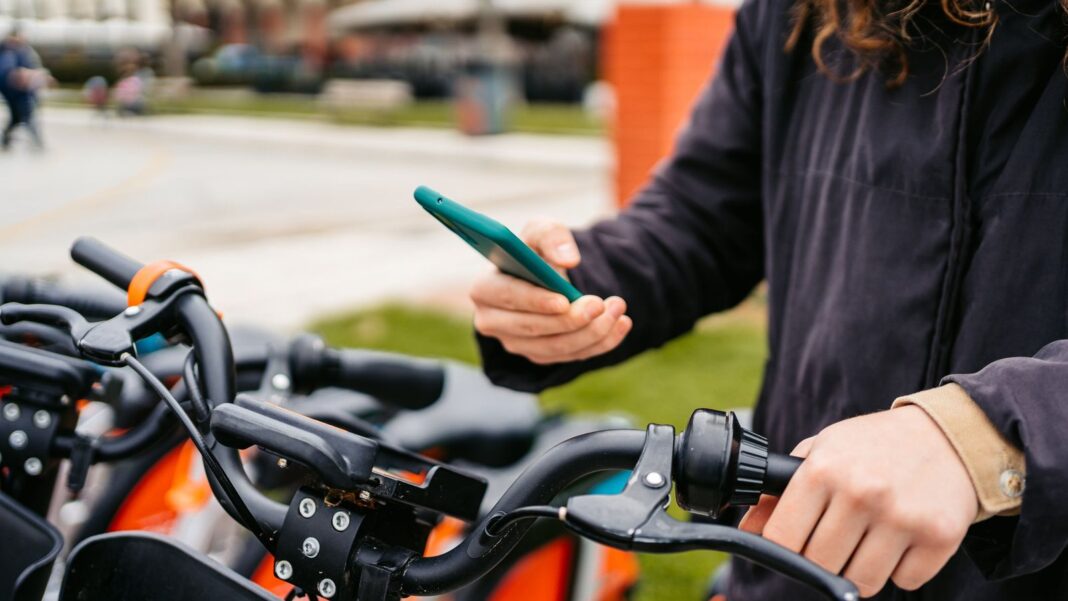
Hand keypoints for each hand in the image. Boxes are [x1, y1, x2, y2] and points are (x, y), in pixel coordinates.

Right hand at [470, 220, 631, 364]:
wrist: (547, 274)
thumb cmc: (536, 251)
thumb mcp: (542, 231)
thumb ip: (552, 236)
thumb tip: (568, 259)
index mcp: (485, 289)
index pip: (507, 298)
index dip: (535, 301)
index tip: (564, 300)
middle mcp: (493, 322)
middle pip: (532, 328)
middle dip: (570, 319)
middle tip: (601, 304)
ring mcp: (516, 343)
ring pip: (555, 347)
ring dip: (592, 331)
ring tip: (617, 308)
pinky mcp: (539, 356)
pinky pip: (571, 357)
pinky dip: (600, 342)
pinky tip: (620, 323)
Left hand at [739, 406, 977, 597]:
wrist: (949, 436)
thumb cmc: (874, 447)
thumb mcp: (822, 453)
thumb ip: (781, 493)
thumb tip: (748, 530)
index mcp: (824, 469)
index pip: (783, 537)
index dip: (783, 547)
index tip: (794, 542)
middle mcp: (861, 492)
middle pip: (820, 564)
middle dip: (825, 557)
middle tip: (840, 534)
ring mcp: (901, 516)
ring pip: (862, 582)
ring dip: (862, 568)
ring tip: (870, 536)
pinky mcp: (939, 536)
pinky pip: (905, 582)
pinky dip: (901, 569)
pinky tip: (902, 537)